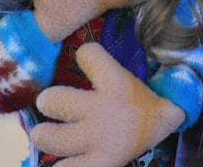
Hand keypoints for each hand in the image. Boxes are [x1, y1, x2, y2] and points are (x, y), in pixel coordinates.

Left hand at [30, 43, 185, 166]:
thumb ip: (101, 64)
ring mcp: (96, 140)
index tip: (85, 59)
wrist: (159, 129)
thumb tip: (76, 47)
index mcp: (114, 82)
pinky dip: (60, 165)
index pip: (87, 54)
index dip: (85, 56)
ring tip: (44, 134)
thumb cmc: (136, 100)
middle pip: (55, 100)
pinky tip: (60, 159)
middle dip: (48, 101)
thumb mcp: (126, 77)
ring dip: (43, 136)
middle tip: (49, 104)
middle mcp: (101, 110)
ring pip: (52, 139)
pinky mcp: (97, 164)